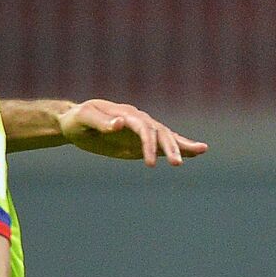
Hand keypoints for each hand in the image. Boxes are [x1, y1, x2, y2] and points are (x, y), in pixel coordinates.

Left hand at [57, 100, 206, 165]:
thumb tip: (120, 124)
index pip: (142, 127)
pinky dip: (178, 146)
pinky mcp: (140, 141)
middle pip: (159, 132)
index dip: (148, 144)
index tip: (149, 163)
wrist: (74, 122)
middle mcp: (137, 120)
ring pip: (166, 136)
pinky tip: (194, 153)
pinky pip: (162, 143)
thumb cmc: (77, 120)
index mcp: (125, 113)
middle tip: (177, 163)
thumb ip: (100, 121)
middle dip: (170, 147)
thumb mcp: (83, 118)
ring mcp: (141, 130)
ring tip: (201, 151)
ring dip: (181, 145)